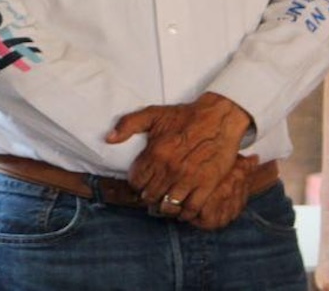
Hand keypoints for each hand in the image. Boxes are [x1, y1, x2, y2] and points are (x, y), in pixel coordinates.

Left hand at [107, 92, 251, 222]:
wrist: (220, 117)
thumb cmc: (186, 116)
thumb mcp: (154, 114)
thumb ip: (128, 124)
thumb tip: (108, 139)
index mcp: (155, 153)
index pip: (136, 182)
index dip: (137, 184)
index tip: (142, 182)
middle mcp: (170, 169)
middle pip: (150, 196)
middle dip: (149, 196)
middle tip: (154, 193)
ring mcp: (188, 179)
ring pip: (168, 207)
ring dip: (165, 207)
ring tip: (166, 202)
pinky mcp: (206, 185)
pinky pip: (191, 209)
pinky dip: (185, 214)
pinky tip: (183, 209)